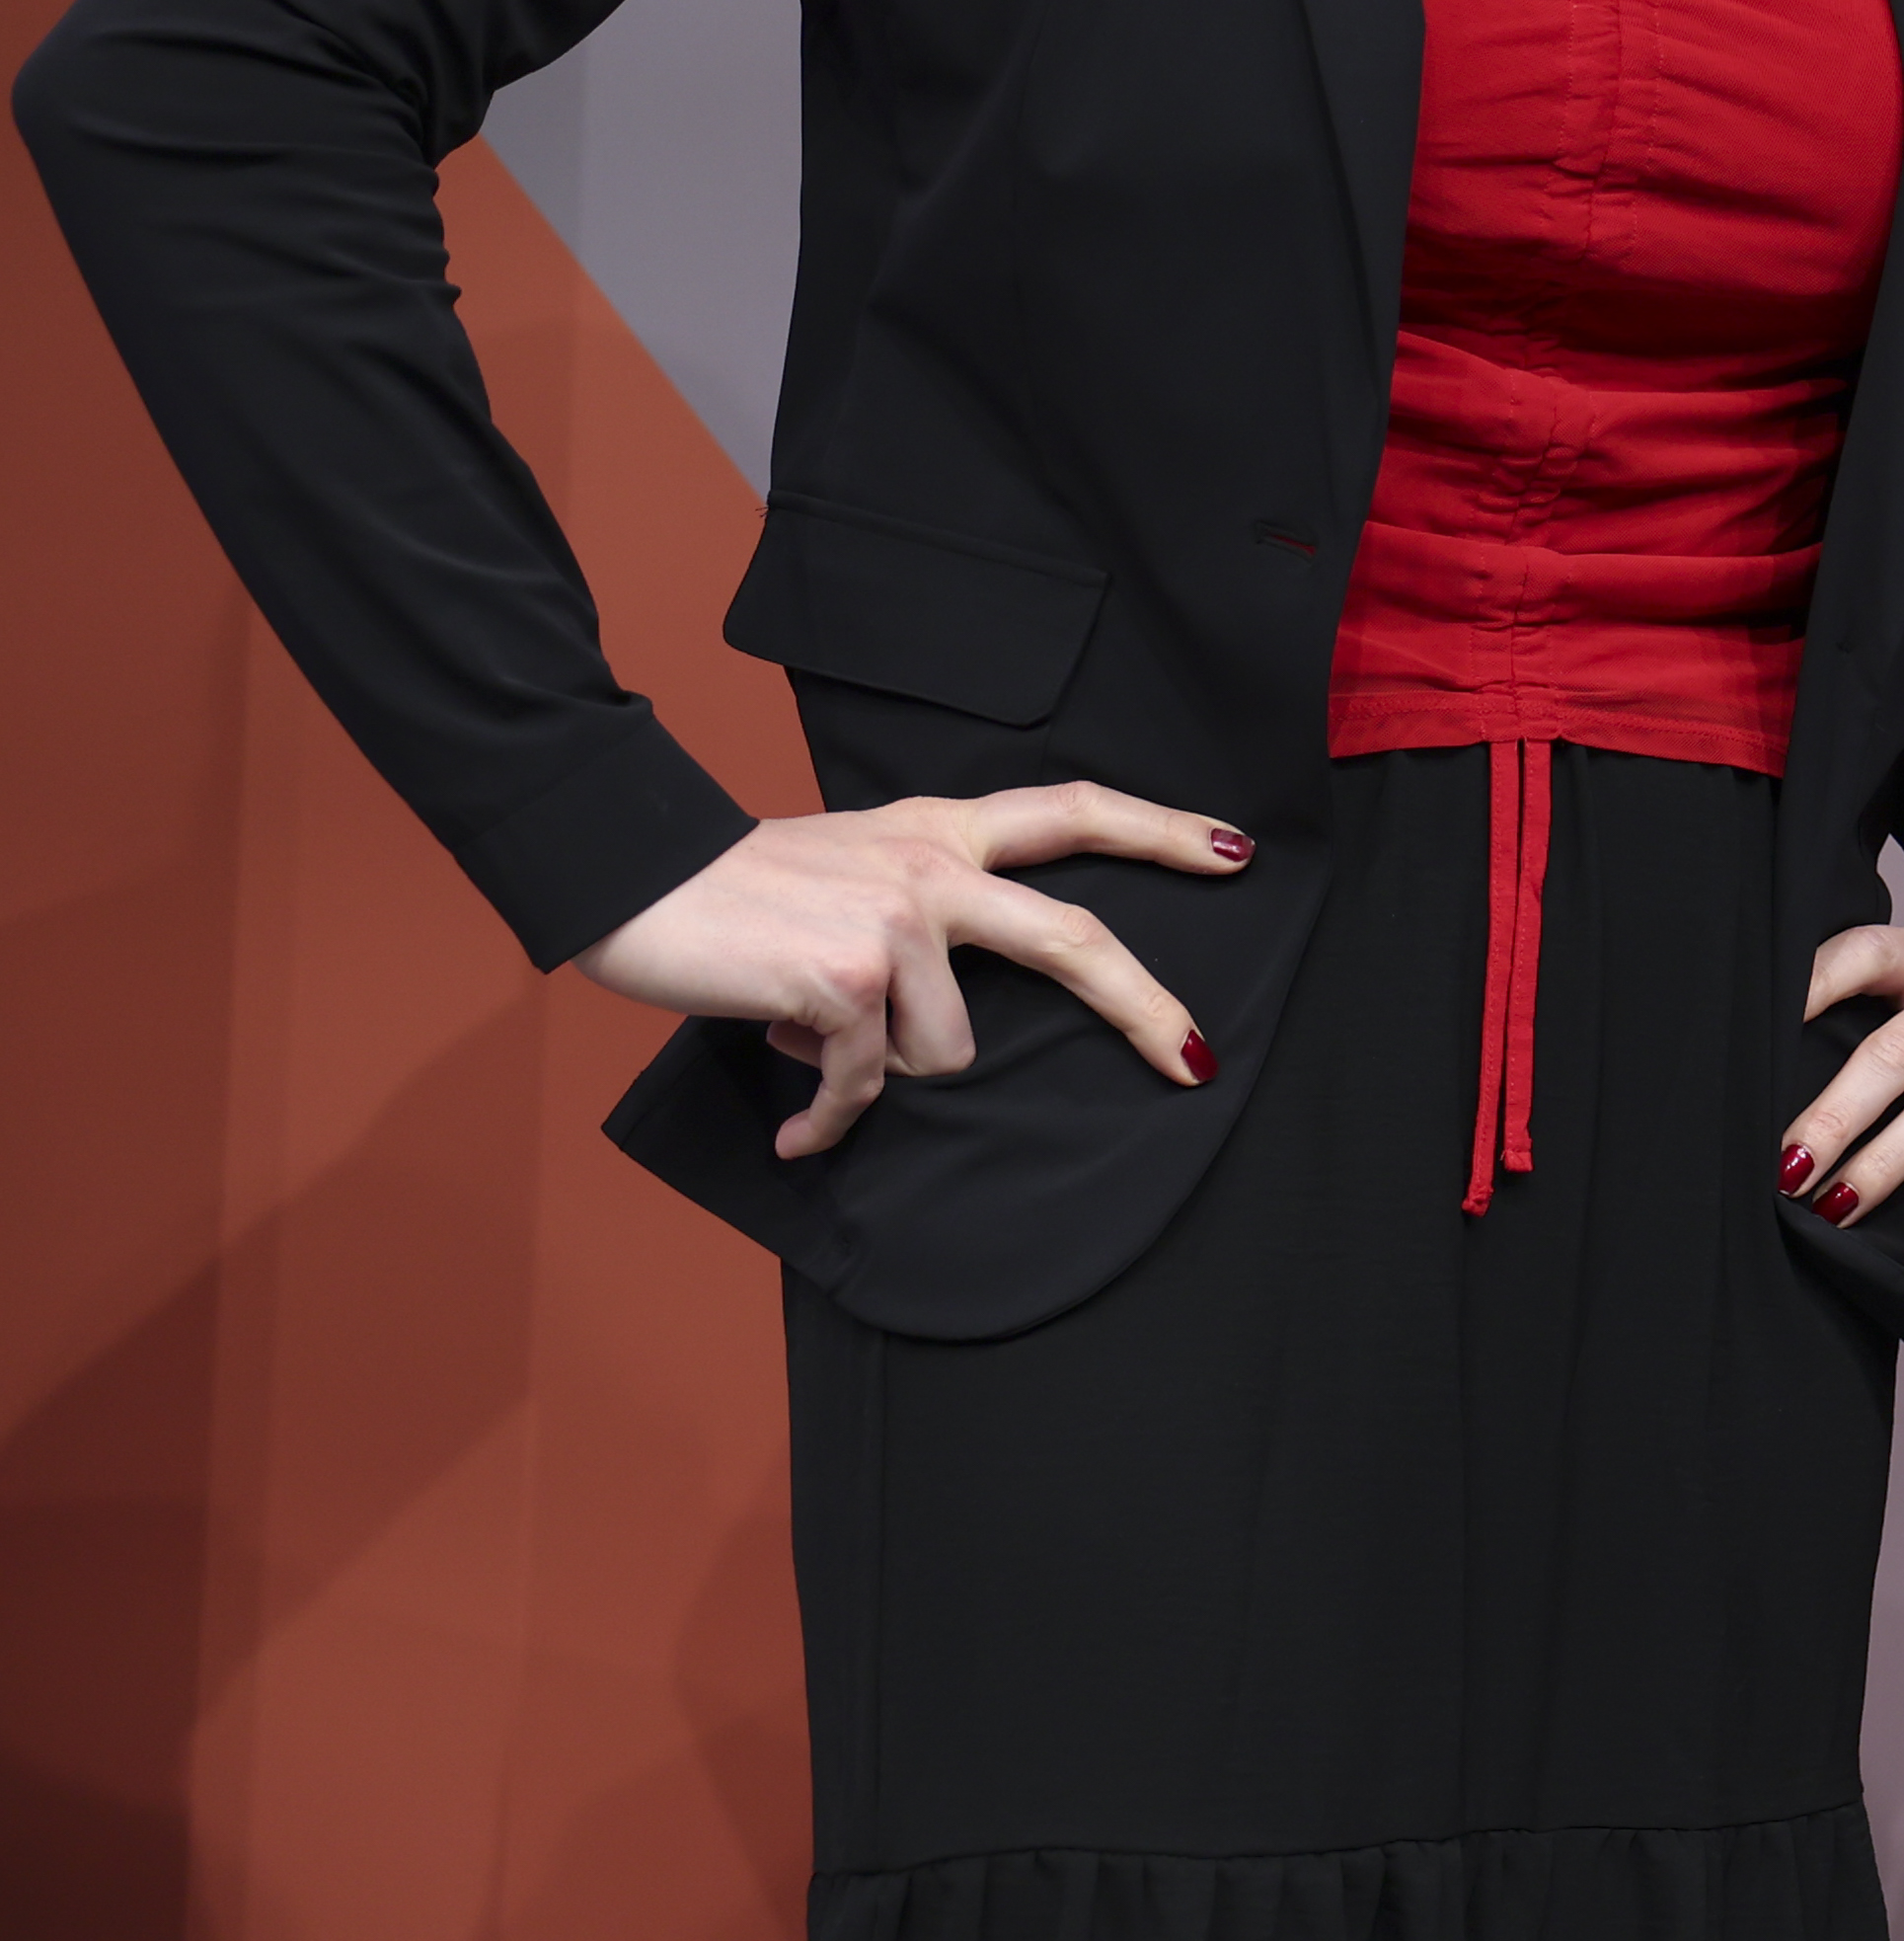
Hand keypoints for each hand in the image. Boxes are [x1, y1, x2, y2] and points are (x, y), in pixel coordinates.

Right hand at [570, 784, 1242, 1156]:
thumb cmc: (735, 890)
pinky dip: (828, 1121)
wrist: (633, 877)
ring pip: (948, 1050)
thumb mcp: (850, 867)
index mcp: (940, 829)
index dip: (1157, 832)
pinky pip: (867, 1088)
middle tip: (1194, 1060)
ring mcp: (896, 920)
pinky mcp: (848, 980)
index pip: (1071, 812)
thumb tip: (946, 1026)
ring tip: (813, 1038)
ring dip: (879, 1069)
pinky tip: (798, 1128)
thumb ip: (920, 914)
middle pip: (1074, 940)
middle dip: (1144, 1008)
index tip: (1233, 852)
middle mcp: (933, 864)